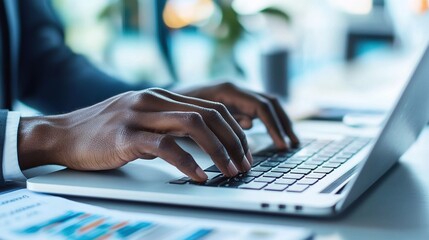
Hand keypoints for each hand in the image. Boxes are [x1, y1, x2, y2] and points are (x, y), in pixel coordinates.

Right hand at [18, 88, 252, 181]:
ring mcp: (140, 114)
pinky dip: (188, 162)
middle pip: (209, 114)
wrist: (62, 134)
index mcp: (161, 97)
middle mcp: (154, 100)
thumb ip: (167, 127)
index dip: (233, 130)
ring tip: (229, 170)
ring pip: (194, 125)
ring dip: (218, 150)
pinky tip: (199, 176)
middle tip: (244, 164)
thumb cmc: (103, 132)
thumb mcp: (141, 122)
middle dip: (233, 141)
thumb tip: (194, 144)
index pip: (211, 107)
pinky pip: (166, 146)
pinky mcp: (126, 134)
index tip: (244, 152)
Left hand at [178, 82, 298, 148]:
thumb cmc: (171, 107)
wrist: (157, 99)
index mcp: (226, 90)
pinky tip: (272, 137)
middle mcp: (234, 89)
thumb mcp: (192, 115)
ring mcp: (234, 95)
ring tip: (288, 143)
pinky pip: (257, 110)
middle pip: (269, 103)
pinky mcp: (232, 103)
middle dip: (283, 124)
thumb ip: (218, 120)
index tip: (281, 145)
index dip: (274, 126)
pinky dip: (267, 123)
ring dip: (279, 123)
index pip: (261, 106)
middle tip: (292, 145)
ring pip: (265, 106)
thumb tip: (248, 124)